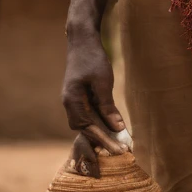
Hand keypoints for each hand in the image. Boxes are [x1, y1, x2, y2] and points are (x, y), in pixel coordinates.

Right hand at [62, 27, 129, 176]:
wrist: (82, 40)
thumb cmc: (93, 58)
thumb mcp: (103, 81)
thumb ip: (108, 106)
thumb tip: (117, 128)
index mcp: (72, 101)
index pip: (87, 127)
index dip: (104, 140)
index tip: (118, 150)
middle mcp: (70, 103)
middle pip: (85, 129)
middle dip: (102, 140)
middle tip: (121, 151)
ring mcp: (73, 100)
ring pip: (87, 123)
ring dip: (102, 132)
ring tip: (119, 143)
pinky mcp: (79, 96)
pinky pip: (89, 114)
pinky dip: (101, 121)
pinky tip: (113, 126)